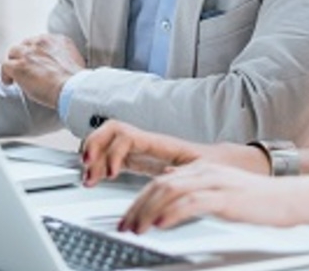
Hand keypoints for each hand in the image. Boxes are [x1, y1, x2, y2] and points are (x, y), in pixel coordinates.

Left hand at [0, 34, 85, 108]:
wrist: (72, 88)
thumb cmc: (76, 81)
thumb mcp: (76, 61)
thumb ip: (65, 58)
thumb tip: (60, 67)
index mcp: (58, 40)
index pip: (41, 41)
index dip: (37, 52)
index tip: (38, 61)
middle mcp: (42, 42)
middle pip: (26, 44)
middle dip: (25, 55)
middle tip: (26, 67)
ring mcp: (28, 53)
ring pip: (13, 51)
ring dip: (14, 62)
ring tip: (15, 74)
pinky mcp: (19, 66)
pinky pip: (5, 66)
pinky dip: (6, 75)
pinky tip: (9, 83)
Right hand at [81, 120, 204, 185]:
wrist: (221, 164)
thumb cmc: (212, 164)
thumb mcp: (201, 170)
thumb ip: (183, 173)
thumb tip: (167, 174)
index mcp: (159, 142)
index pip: (126, 136)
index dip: (113, 151)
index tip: (110, 173)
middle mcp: (146, 142)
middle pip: (110, 130)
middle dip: (94, 145)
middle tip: (88, 168)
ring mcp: (140, 150)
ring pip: (107, 141)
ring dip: (93, 156)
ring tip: (88, 178)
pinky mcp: (138, 160)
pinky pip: (111, 156)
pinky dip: (98, 165)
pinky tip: (96, 178)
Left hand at [118, 162, 308, 234]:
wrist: (289, 198)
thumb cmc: (258, 200)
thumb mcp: (221, 190)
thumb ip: (196, 188)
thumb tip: (171, 186)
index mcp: (201, 170)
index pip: (160, 182)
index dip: (139, 201)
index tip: (127, 219)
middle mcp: (204, 172)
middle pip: (159, 186)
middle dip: (137, 207)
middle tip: (124, 227)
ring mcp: (215, 183)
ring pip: (170, 192)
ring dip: (149, 212)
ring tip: (138, 229)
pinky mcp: (225, 197)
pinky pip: (192, 203)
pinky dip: (172, 213)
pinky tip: (162, 224)